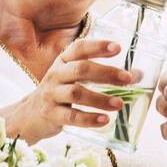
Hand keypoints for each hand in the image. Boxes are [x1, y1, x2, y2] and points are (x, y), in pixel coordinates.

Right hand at [0, 38, 138, 143]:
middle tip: (127, 79)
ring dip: (100, 98)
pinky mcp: (51, 114)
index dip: (97, 46)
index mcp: (63, 62)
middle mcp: (56, 74)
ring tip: (119, 104)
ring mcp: (51, 95)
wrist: (29, 116)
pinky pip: (71, 116)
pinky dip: (89, 119)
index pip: (79, 48)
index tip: (117, 47)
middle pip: (81, 69)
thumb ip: (101, 75)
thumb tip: (137, 75)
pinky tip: (104, 120)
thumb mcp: (74, 79)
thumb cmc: (59, 94)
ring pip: (76, 93)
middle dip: (106, 72)